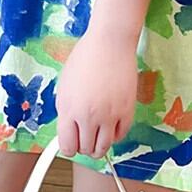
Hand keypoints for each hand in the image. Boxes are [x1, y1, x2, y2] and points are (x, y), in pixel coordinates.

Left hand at [55, 26, 137, 158]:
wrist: (109, 42)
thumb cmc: (85, 57)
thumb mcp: (64, 84)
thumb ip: (65, 109)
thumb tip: (68, 128)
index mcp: (69, 108)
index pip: (67, 146)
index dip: (68, 147)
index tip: (71, 143)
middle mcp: (89, 116)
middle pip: (86, 149)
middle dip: (83, 145)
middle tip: (84, 136)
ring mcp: (109, 115)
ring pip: (104, 148)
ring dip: (98, 146)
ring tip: (96, 135)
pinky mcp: (127, 111)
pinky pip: (121, 136)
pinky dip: (114, 135)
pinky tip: (110, 125)